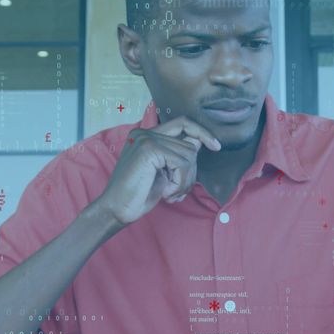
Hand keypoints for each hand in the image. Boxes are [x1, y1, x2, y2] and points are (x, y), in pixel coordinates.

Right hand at [94, 116, 220, 225]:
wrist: (116, 210)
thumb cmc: (139, 194)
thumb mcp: (164, 172)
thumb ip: (178, 155)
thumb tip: (201, 142)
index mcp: (147, 135)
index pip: (183, 123)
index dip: (202, 132)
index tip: (216, 146)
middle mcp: (145, 133)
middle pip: (189, 145)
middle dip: (190, 173)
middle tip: (178, 192)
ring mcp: (146, 139)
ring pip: (189, 155)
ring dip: (185, 181)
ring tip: (172, 195)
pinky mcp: (149, 149)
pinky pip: (181, 164)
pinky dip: (179, 183)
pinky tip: (166, 194)